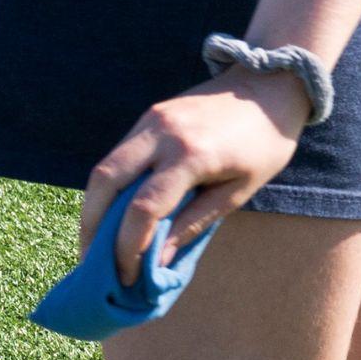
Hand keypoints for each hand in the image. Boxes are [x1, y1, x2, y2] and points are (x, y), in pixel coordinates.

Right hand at [83, 67, 312, 285]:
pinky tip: (112, 211)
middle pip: (105, 182)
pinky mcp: (148, 116)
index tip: (125, 276)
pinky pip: (117, 156)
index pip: (143, 208)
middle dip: (91, 226)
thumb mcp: (239, 191)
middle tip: (90, 259)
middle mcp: (162, 133)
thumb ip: (194, 224)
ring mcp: (150, 120)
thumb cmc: (265, 144)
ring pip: (103, 168)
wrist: (270, 83)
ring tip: (96, 241)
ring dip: (93, 207)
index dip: (127, 247)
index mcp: (191, 155)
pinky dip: (109, 188)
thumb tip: (157, 260)